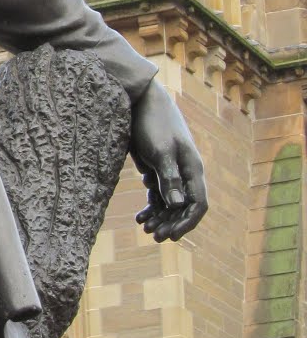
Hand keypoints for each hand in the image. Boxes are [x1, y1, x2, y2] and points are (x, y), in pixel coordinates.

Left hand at [130, 79, 207, 241]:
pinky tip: (140, 217)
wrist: (139, 100)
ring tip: (144, 228)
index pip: (198, 204)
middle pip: (184, 207)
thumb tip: (179, 205)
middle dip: (171, 223)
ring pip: (170, 202)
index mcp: (192, 168)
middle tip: (153, 236)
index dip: (187, 223)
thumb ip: (169, 178)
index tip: (171, 236)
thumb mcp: (159, 151)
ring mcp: (171, 170)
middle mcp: (185, 171)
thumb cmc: (152, 123)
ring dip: (160, 217)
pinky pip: (158, 194)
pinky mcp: (156, 167)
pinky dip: (151, 207)